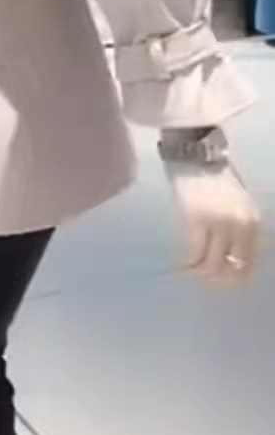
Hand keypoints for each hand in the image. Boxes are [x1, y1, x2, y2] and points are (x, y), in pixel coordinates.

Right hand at [165, 162, 261, 283]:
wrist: (196, 156)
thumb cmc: (216, 179)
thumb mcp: (238, 205)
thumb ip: (239, 229)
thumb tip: (231, 257)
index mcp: (252, 221)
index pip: (247, 263)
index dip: (233, 276)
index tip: (220, 278)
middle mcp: (240, 225)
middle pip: (231, 268)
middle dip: (217, 277)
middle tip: (203, 275)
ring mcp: (218, 223)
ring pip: (211, 265)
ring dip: (201, 271)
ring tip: (191, 268)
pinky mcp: (196, 220)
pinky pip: (194, 254)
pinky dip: (187, 262)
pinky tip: (182, 261)